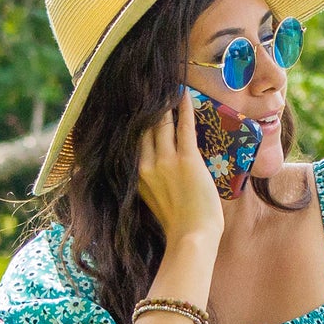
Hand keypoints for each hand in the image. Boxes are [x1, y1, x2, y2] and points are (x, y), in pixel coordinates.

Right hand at [137, 91, 222, 250]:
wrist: (191, 238)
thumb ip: (146, 183)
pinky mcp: (186, 160)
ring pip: (162, 123)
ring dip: (165, 103)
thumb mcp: (150, 202)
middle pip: (144, 127)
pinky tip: (184, 92)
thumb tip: (148, 171)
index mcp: (135, 175)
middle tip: (151, 86)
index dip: (135, 121)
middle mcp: (145, 165)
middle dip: (148, 106)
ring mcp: (165, 161)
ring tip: (167, 85)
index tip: (135, 104)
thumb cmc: (176, 226)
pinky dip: (184, 107)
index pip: (132, 140)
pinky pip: (184, 126)